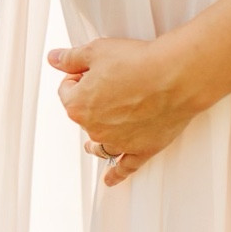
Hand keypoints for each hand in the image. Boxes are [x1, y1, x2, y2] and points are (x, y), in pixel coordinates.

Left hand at [48, 37, 195, 185]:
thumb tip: (55, 59)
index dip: (78, 77)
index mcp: (78, 106)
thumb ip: (71, 58)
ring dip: (97, 140)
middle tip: (112, 87)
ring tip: (95, 140)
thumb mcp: (97, 51)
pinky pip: (125, 167)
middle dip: (92, 103)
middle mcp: (94, 128)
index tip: (90, 71)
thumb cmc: (139, 62)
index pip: (67, 91)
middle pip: (84, 117)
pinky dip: (116, 174)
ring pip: (100, 144)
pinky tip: (110, 180)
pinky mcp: (141, 150)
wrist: (175, 76)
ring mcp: (118, 142)